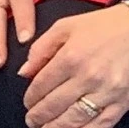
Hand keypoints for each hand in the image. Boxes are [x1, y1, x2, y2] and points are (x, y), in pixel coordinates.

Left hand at [21, 4, 128, 127]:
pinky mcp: (122, 103)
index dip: (31, 97)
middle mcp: (87, 77)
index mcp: (70, 57)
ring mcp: (106, 93)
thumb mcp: (64, 27)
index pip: (43, 84)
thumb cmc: (100, 27)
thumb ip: (41, 48)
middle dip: (40, 116)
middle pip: (56, 104)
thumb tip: (25, 71)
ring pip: (76, 119)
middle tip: (31, 121)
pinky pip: (101, 124)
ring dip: (58, 127)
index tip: (27, 103)